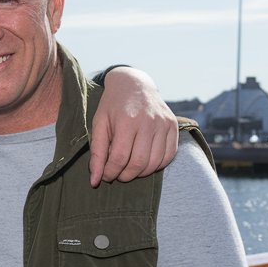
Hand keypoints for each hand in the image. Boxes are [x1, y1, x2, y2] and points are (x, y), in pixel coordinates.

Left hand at [90, 67, 178, 186]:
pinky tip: (144, 163)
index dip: (110, 172)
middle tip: (116, 175)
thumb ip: (96, 154)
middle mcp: (148, 122)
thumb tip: (94, 182)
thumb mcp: (98, 125)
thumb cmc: (112, 107)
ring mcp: (163, 124)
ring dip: (140, 173)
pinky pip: (169, 156)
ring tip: (128, 170)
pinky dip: (156, 166)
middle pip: (138, 163)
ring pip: (154, 162)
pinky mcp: (173, 126)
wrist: (134, 84)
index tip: (104, 176)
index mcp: (127, 120)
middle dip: (125, 176)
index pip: (119, 158)